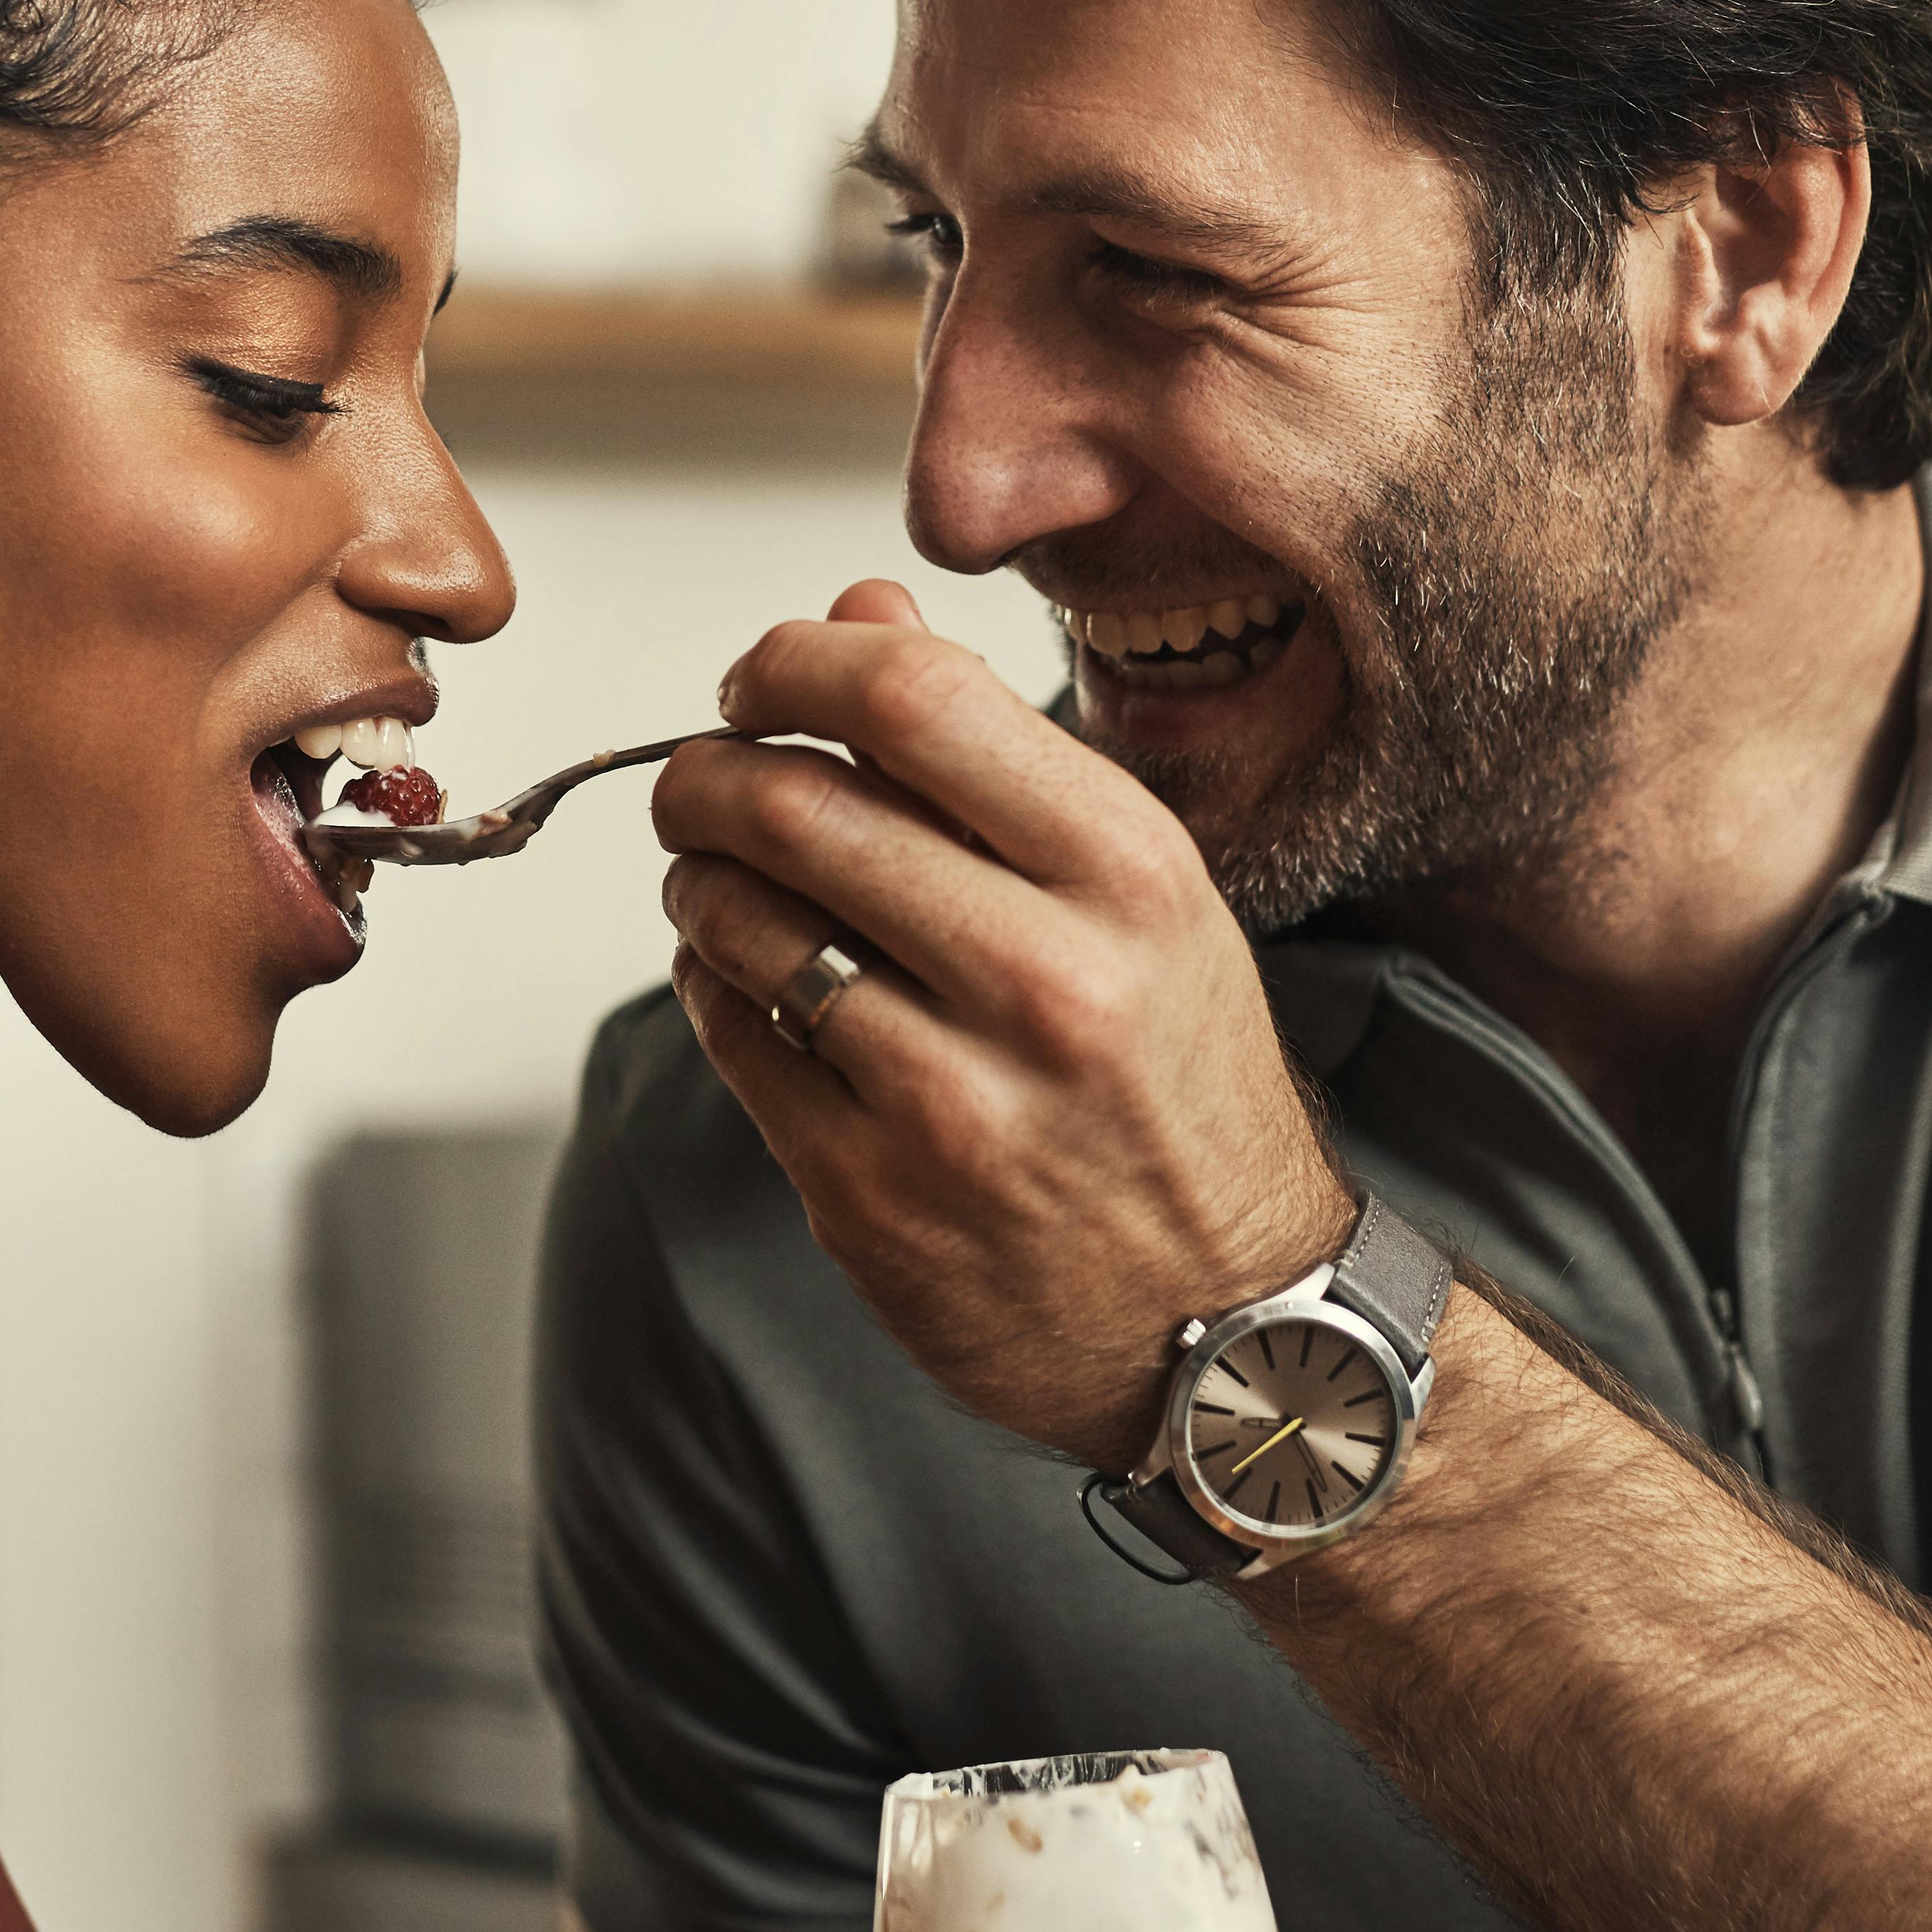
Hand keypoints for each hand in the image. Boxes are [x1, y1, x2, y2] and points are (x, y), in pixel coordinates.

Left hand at [653, 584, 1344, 1466]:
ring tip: (718, 878)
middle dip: (712, 769)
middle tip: (703, 778)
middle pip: (798, 802)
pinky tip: (741, 976)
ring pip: (743, 922)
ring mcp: (955, 1100)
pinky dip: (709, 983)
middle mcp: (1050, 981)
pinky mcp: (872, 1199)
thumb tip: (862, 607)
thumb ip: (993, 749)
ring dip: (698, 877)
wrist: (1233, 1324)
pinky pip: (734, 1041)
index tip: (764, 679)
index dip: (798, 660)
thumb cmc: (1178, 1088)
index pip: (914, 697)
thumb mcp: (1137, 898)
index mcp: (1130, 876)